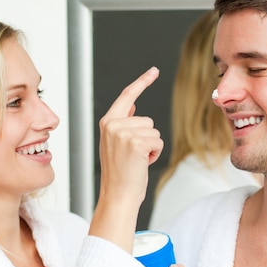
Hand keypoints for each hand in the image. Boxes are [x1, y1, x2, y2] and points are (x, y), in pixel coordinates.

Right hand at [89, 67, 163, 251]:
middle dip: (147, 138)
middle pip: (148, 120)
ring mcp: (123, 133)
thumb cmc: (121, 173)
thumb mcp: (117, 144)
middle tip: (134, 156)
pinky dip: (155, 154)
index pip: (127, 96)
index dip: (142, 82)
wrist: (118, 195)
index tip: (154, 70)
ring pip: (155, 131)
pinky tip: (142, 163)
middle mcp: (113, 124)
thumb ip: (123, 122)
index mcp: (107, 122)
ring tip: (137, 160)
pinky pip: (158, 142)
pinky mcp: (136, 142)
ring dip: (152, 147)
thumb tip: (134, 104)